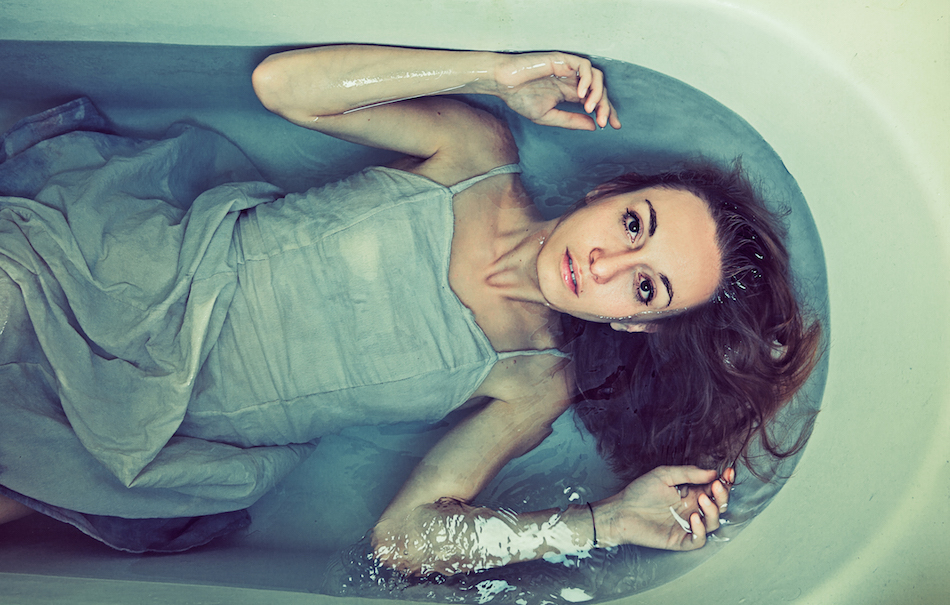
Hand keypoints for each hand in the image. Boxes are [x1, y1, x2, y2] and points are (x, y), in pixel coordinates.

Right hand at [482, 51, 621, 130]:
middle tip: (605, 121)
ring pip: (597, 77)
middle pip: (601, 90)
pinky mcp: (564, 60)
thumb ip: (571, 121)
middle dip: (606, 107)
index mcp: (570, 93)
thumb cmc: (520, 98)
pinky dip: (588, 79)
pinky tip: (582, 94)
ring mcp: (569, 69)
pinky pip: (585, 66)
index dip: (607, 112)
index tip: (613, 126)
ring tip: (591, 108)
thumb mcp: (548, 116)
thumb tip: (594, 125)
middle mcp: (573, 81)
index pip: (596, 101)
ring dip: (598, 93)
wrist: (504, 83)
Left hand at [596, 465, 734, 549]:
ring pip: (712, 523)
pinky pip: (698, 539)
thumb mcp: (664, 475)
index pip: (714, 489)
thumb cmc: (640, 492)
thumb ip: (688, 473)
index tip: (729, 472)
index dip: (725, 482)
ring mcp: (687, 525)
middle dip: (722, 496)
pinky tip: (693, 517)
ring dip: (712, 511)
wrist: (621, 511)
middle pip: (718, 506)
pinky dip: (700, 530)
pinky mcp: (680, 540)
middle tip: (717, 486)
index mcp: (691, 493)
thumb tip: (713, 473)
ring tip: (701, 499)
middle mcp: (692, 509)